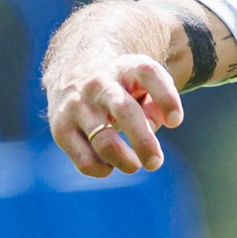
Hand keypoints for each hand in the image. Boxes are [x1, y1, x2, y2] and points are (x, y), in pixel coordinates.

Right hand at [47, 54, 183, 177]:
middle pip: (125, 112)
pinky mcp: (60, 127)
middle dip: (144, 143)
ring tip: (133, 163)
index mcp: (126, 68)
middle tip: (155, 162)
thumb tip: (150, 130)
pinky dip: (102, 170)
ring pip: (105, 142)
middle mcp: (99, 84)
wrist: (71, 69)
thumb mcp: (143, 85)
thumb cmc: (121, 86)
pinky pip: (85, 160)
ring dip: (125, 161)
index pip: (148, 74)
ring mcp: (77, 104)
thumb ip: (156, 106)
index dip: (166, 98)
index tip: (175, 121)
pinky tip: (108, 164)